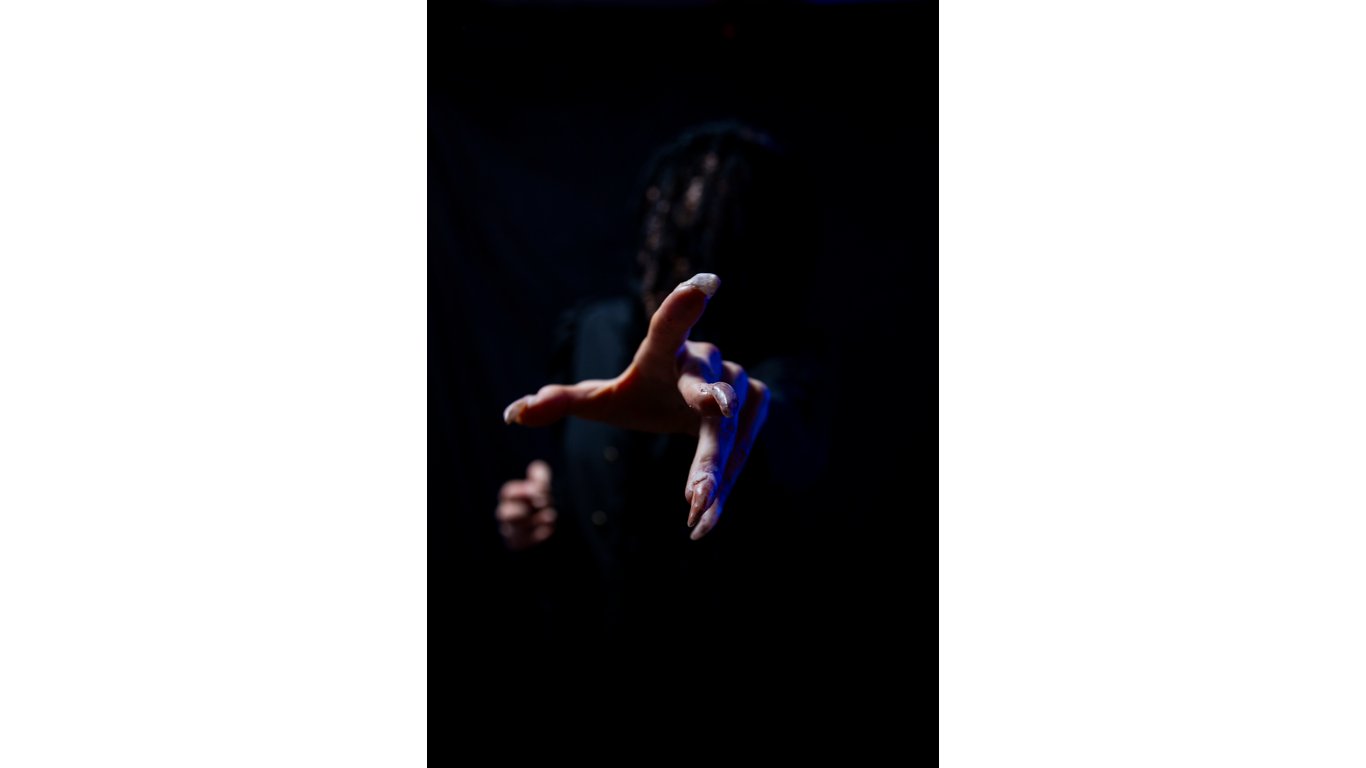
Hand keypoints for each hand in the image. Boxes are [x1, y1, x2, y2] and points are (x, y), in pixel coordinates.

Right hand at [495, 460, 555, 550]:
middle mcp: (506, 517)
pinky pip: (523, 543)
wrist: (551, 531)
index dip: (522, 490)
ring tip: (551, 516)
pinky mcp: (519, 545)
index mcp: (510, 499)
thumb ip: (540, 478)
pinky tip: (550, 530)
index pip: (508, 493)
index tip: (538, 490)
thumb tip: (536, 467)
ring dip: (534, 521)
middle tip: (544, 503)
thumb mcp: (543, 489)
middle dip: (525, 508)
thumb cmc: (542, 505)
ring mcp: (511, 533)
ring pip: (514, 530)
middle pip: (505, 513)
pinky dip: (537, 536)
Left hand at [502, 274, 769, 539]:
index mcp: (662, 352)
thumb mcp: (601, 400)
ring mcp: (736, 384)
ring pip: (729, 429)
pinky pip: (741, 452)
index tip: (707, 283)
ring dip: (714, 467)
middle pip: (705, 386)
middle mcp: (704, 362)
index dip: (684, 305)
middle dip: (712, 401)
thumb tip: (513, 414)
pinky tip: (704, 521)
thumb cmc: (644, 395)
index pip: (669, 327)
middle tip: (719, 409)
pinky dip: (724, 486)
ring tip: (697, 506)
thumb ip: (559, 402)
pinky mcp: (757, 410)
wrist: (695, 408)